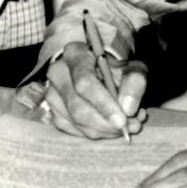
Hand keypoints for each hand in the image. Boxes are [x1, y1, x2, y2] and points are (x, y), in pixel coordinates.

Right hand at [16, 38, 145, 137]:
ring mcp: (52, 94)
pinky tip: (112, 126)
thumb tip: (128, 109)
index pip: (84, 83)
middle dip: (107, 124)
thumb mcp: (131, 67)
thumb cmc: (115, 67)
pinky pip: (75, 131)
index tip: (122, 120)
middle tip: (131, 127)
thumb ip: (134, 83)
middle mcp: (58, 73)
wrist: (99, 68)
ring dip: (106, 130)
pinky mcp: (54, 112)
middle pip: (78, 108)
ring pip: (77, 122)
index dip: (104, 104)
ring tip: (128, 124)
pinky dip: (97, 133)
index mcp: (75, 54)